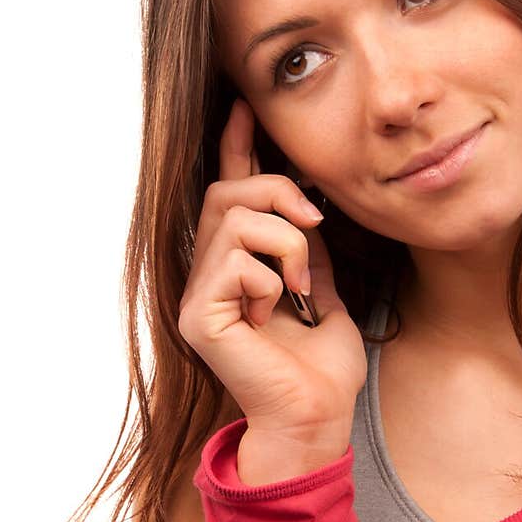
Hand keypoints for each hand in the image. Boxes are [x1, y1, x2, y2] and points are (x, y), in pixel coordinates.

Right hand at [177, 99, 366, 467]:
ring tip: (300, 290)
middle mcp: (208, 275)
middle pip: (227, 193)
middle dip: (279, 193)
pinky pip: (237, 263)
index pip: (229, 193)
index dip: (236, 148)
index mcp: (237, 266)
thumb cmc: (321, 366)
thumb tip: (304, 205)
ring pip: (236, 220)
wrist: (317, 416)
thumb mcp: (323, 290)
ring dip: (287, 245)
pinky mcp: (199, 317)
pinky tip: (274, 316)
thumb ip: (306, 248)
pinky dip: (271, 281)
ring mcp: (198, 296)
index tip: (243, 106)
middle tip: (316, 227)